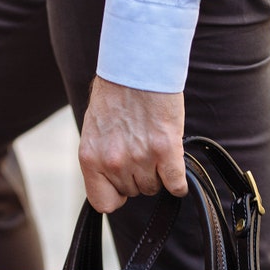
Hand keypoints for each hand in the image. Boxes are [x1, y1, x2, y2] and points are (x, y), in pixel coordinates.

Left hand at [78, 77, 187, 212]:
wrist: (136, 67)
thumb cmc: (117, 94)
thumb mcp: (95, 130)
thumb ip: (102, 158)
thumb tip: (115, 181)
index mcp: (91, 158)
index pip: (102, 203)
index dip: (116, 195)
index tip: (122, 184)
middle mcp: (114, 162)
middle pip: (133, 192)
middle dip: (138, 176)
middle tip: (141, 149)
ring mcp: (140, 158)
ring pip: (154, 187)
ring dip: (158, 173)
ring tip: (154, 146)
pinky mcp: (165, 150)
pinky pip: (176, 185)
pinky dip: (178, 182)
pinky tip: (174, 165)